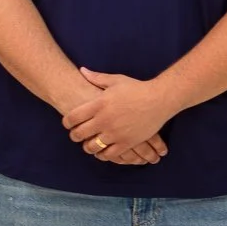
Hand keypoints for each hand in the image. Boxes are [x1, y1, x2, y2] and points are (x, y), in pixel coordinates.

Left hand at [61, 68, 175, 163]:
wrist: (160, 99)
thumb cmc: (137, 88)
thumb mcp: (115, 80)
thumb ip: (96, 78)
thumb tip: (82, 70)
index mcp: (98, 104)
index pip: (73, 117)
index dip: (67, 122)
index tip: (67, 124)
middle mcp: (104, 120)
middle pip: (79, 134)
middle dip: (74, 136)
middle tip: (75, 135)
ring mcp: (115, 133)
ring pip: (92, 147)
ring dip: (88, 147)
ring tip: (88, 144)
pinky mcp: (127, 142)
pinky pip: (110, 154)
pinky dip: (103, 155)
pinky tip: (102, 152)